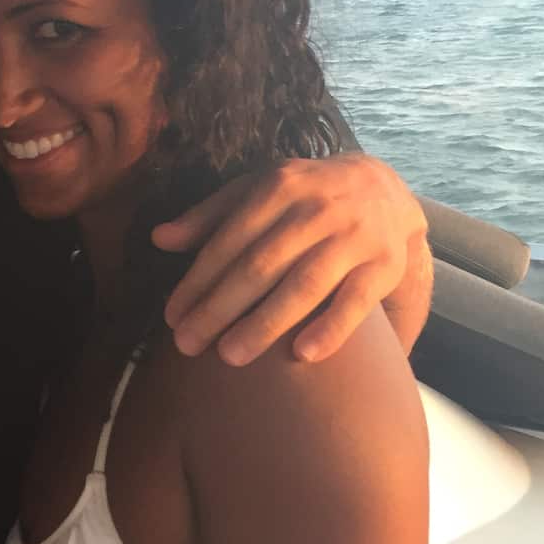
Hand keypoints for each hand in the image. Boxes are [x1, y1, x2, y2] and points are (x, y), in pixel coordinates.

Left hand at [153, 153, 428, 365]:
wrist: (383, 189)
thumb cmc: (304, 195)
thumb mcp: (258, 190)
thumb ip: (210, 215)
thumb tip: (159, 239)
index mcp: (278, 186)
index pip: (229, 240)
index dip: (198, 280)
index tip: (173, 316)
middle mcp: (316, 209)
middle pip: (260, 265)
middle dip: (220, 308)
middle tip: (187, 345)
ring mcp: (354, 237)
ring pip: (304, 285)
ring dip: (264, 323)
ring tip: (230, 356)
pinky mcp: (384, 264)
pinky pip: (356, 302)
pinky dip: (331, 328)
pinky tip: (303, 355)